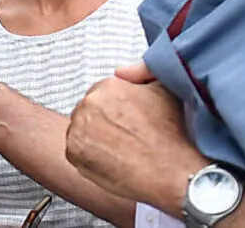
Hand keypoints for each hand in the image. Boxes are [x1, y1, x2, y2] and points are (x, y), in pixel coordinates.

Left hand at [65, 62, 205, 215]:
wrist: (170, 171)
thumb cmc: (170, 134)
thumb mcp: (164, 90)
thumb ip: (142, 73)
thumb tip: (122, 71)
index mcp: (108, 86)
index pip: (101, 93)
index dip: (114, 109)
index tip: (124, 121)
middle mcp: (89, 103)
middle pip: (88, 111)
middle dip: (101, 122)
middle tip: (122, 137)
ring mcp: (79, 128)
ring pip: (81, 131)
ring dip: (93, 139)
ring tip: (118, 150)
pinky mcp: (73, 152)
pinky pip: (76, 152)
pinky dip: (88, 157)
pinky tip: (111, 161)